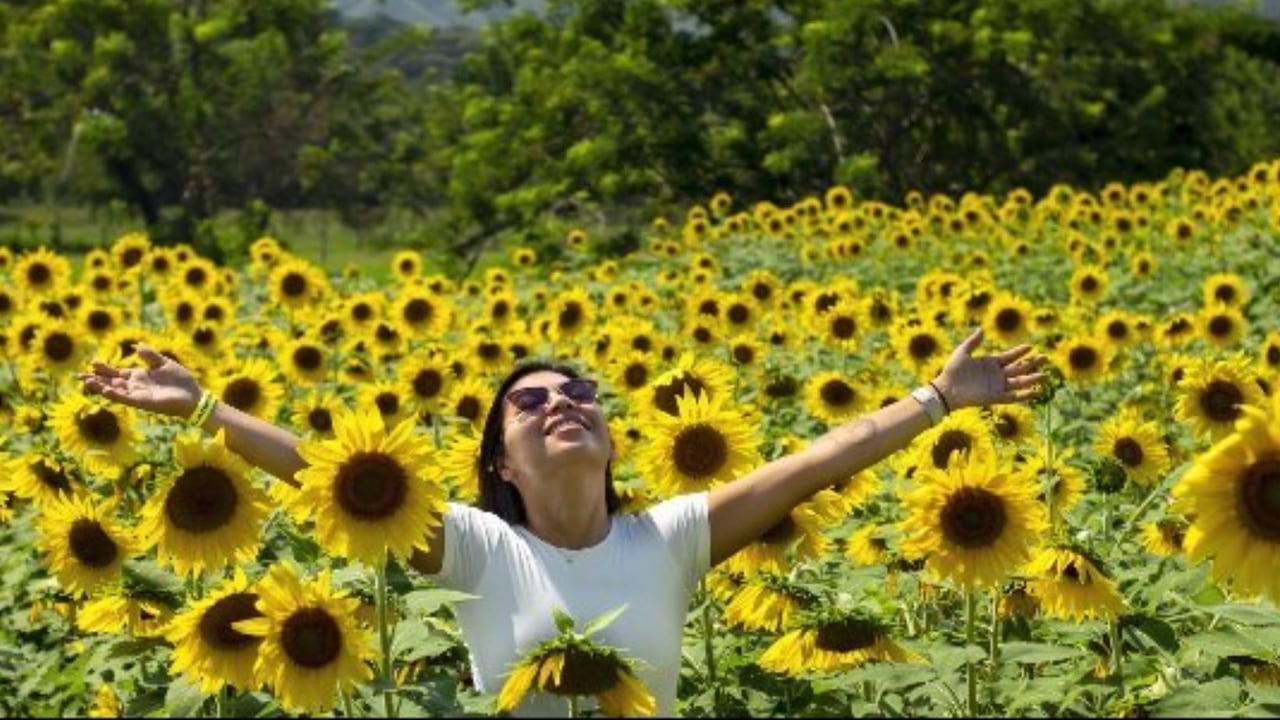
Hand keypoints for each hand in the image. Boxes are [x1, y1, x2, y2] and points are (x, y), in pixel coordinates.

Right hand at [78, 343, 203, 419]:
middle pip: (111, 382)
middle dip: (96, 379)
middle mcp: (135, 386)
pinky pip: (126, 398)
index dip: (104, 369)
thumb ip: (149, 355)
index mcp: (139, 376)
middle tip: (79, 376)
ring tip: (86, 382)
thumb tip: (135, 345)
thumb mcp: (163, 363)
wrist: (193, 395)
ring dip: (101, 387)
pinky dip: (116, 394)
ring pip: (115, 391)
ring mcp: (138, 395)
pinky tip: (105, 390)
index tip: (92, 363)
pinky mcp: (143, 402)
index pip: (117, 373)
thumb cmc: (180, 380)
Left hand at [931, 328, 1047, 409]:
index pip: (1010, 356)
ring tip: (1046, 375)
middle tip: (1045, 357)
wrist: (946, 389)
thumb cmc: (952, 371)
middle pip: (1019, 368)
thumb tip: (981, 329)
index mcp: (990, 363)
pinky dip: (1025, 395)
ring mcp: (997, 386)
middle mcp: (997, 375)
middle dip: (1032, 363)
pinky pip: (1013, 396)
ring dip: (1032, 379)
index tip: (1030, 346)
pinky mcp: (996, 397)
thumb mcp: (962, 352)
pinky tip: (1036, 391)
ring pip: (1019, 382)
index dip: (1020, 352)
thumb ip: (973, 342)